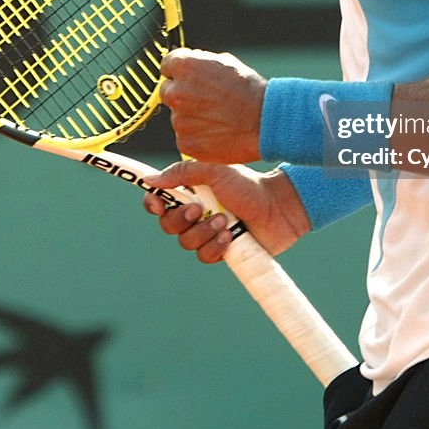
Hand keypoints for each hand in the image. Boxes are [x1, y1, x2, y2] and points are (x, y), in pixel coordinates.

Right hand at [142, 161, 309, 262]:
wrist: (278, 207)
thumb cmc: (249, 185)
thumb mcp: (215, 171)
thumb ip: (183, 172)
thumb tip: (150, 179)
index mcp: (191, 191)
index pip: (160, 201)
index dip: (153, 204)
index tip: (159, 204)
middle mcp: (196, 213)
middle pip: (168, 225)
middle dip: (181, 219)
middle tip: (199, 209)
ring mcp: (208, 233)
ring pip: (186, 243)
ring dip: (203, 232)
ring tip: (225, 220)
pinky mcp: (221, 251)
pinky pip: (204, 256)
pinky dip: (215, 247)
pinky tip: (230, 236)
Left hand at [159, 48, 265, 162]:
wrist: (264, 120)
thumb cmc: (249, 90)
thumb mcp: (224, 63)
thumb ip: (199, 64)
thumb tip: (187, 67)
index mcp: (184, 67)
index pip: (167, 66)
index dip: (179, 73)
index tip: (190, 79)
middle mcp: (175, 92)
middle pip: (168, 92)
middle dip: (182, 95)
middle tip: (206, 100)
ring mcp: (178, 120)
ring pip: (178, 116)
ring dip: (191, 116)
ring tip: (218, 117)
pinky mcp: (185, 142)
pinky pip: (185, 136)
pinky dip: (197, 135)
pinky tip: (217, 131)